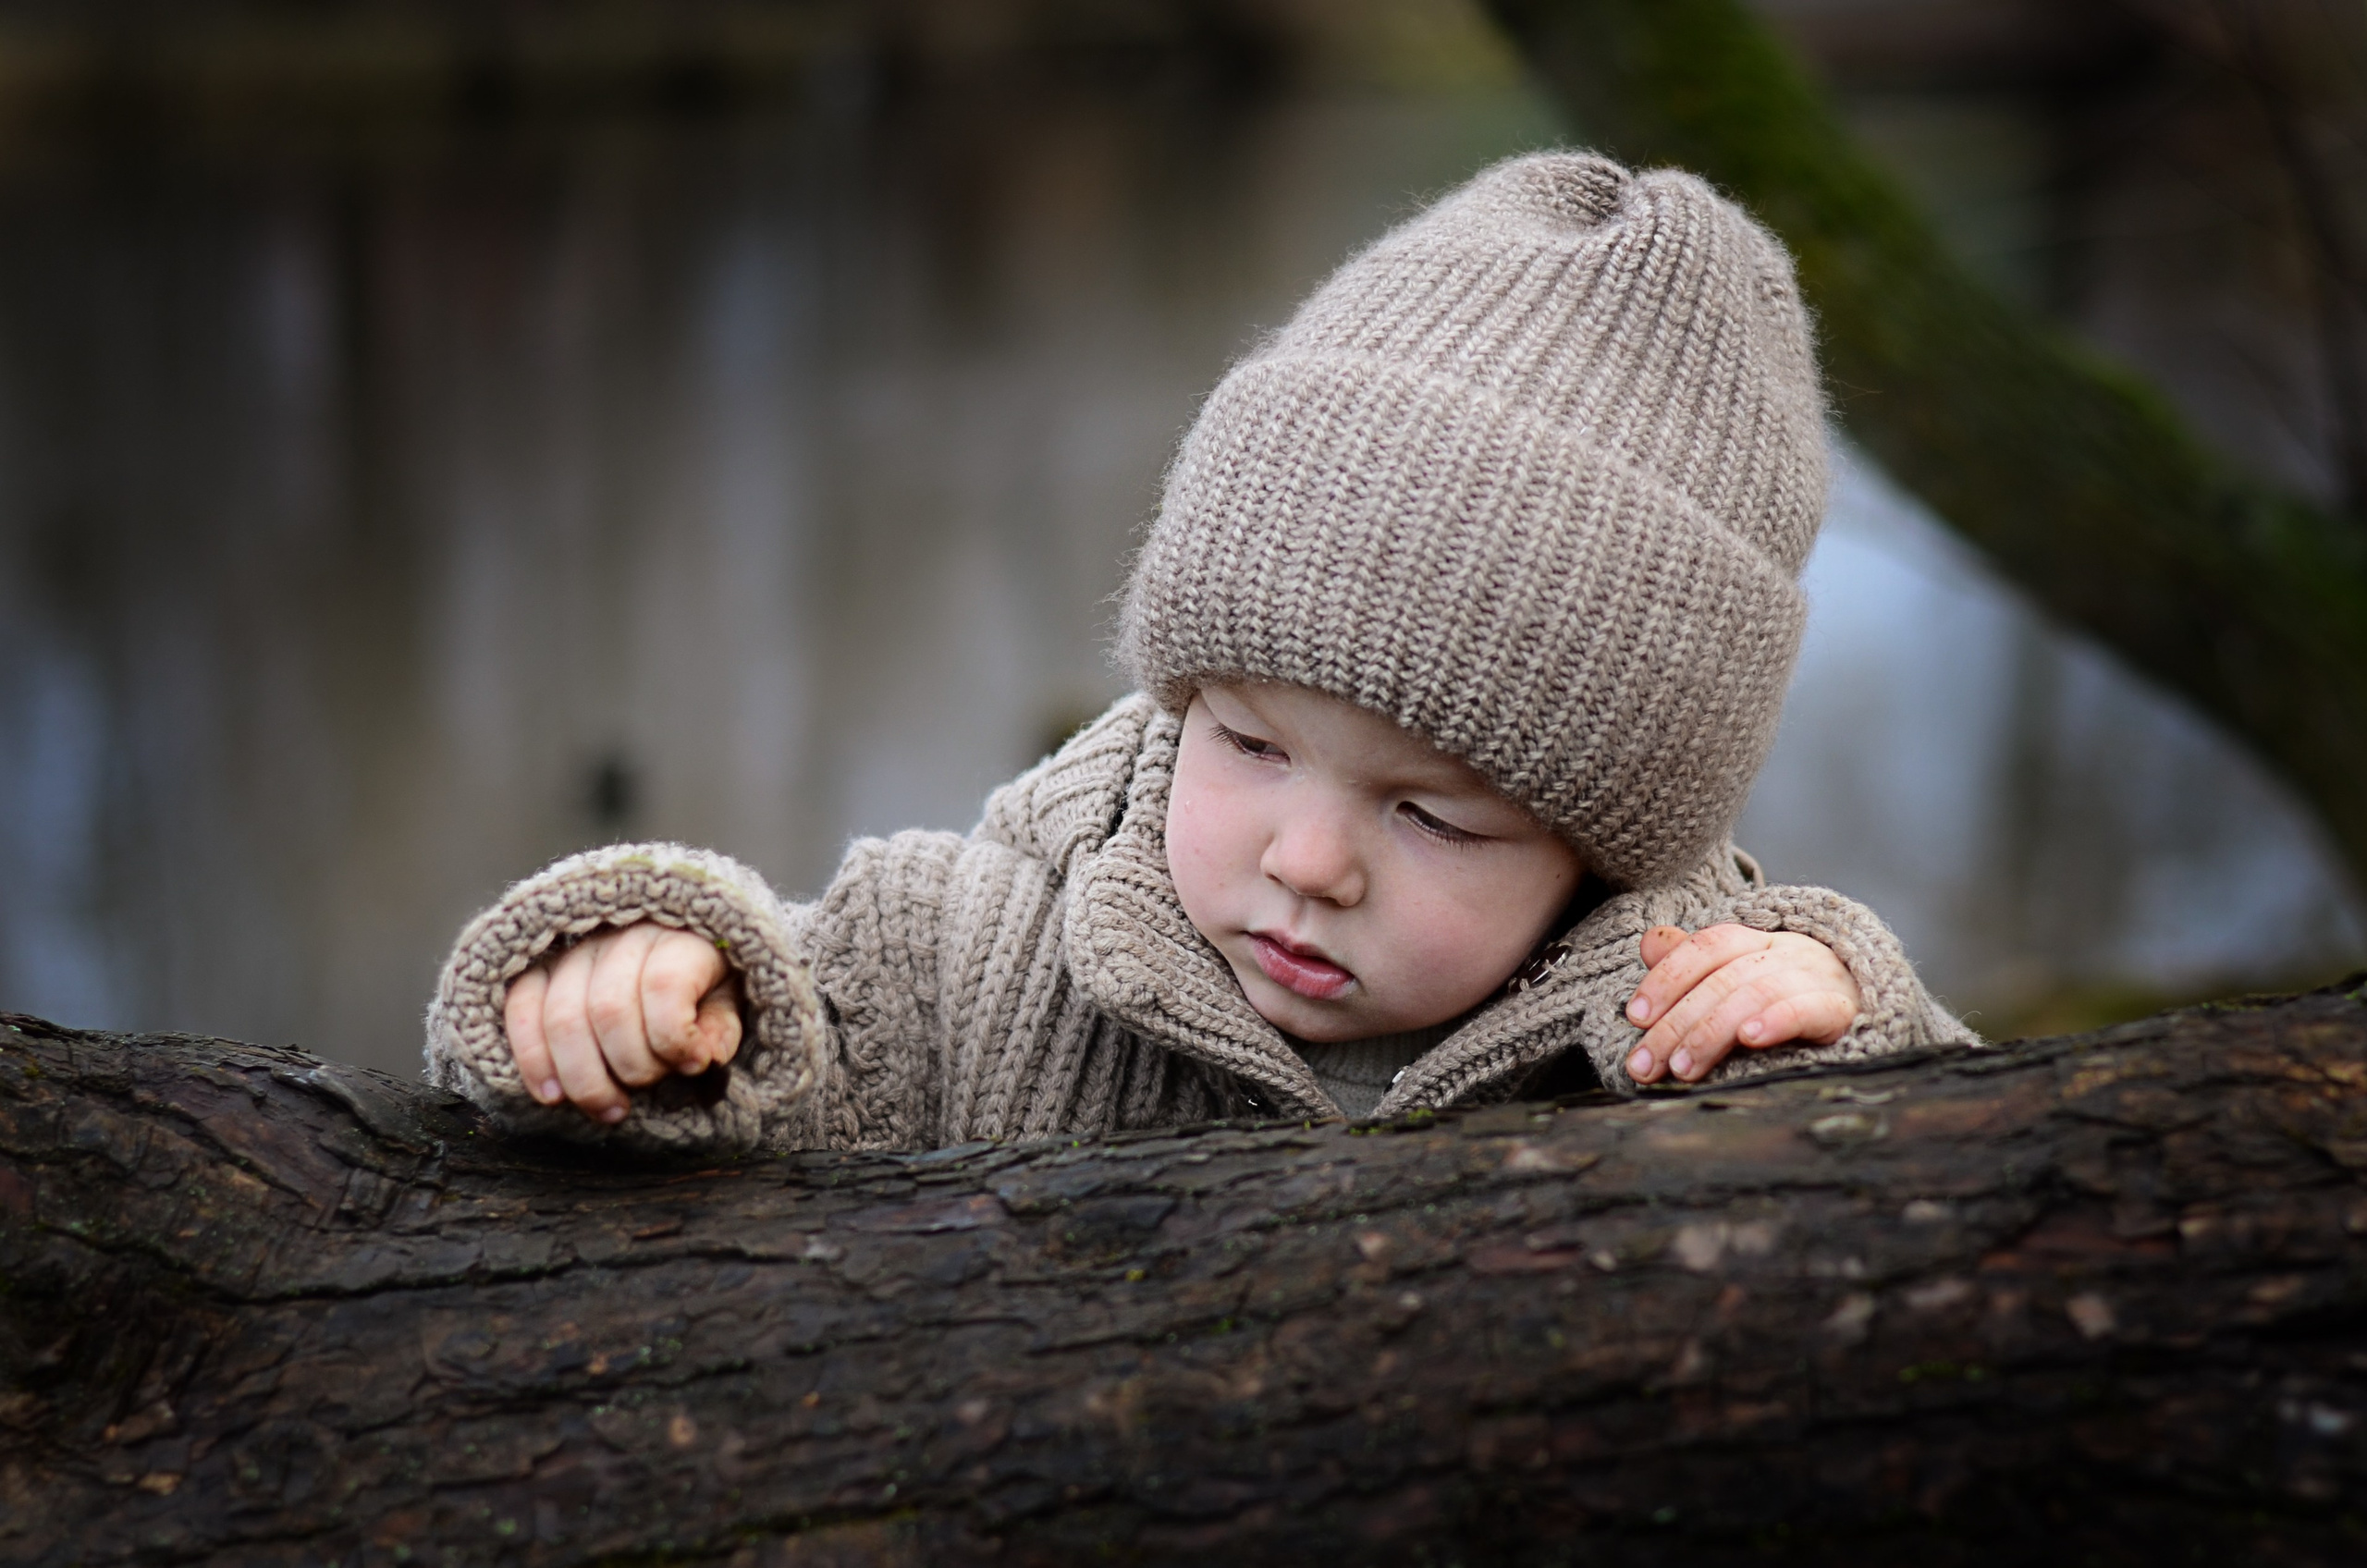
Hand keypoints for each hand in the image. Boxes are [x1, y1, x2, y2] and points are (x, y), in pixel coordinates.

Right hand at [503, 923, 743, 1122]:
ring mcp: (576, 950)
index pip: (664, 986)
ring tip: (609, 1109)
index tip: (694, 1066)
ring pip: (562, 1017)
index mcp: (677, 938)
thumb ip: (720, 1026)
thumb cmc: (702, 985)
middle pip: (609, 1010)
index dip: (675, 1038)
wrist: (668, 952)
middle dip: (630, 1067)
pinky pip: (521, 1008)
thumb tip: (705, 1056)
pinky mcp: (540, 967)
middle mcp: (621, 936)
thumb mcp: (729, 1001)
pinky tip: (552, 1095)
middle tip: (645, 1093)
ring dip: (584, 1078)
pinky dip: (533, 1059)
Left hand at [1622, 923, 1859, 1084]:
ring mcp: (1817, 977)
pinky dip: (1777, 1020)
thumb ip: (1692, 964)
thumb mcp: (1739, 978)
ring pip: (1756, 992)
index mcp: (1756, 942)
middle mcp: (1786, 952)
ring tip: (1683, 1068)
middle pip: (1723, 978)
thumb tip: (1649, 943)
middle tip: (1646, 1065)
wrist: (1871, 1009)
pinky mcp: (1844, 1010)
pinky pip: (1810, 1008)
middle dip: (1676, 1023)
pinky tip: (1749, 1039)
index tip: (1634, 1017)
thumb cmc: (1789, 999)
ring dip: (1711, 1031)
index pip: (1706, 946)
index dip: (1667, 977)